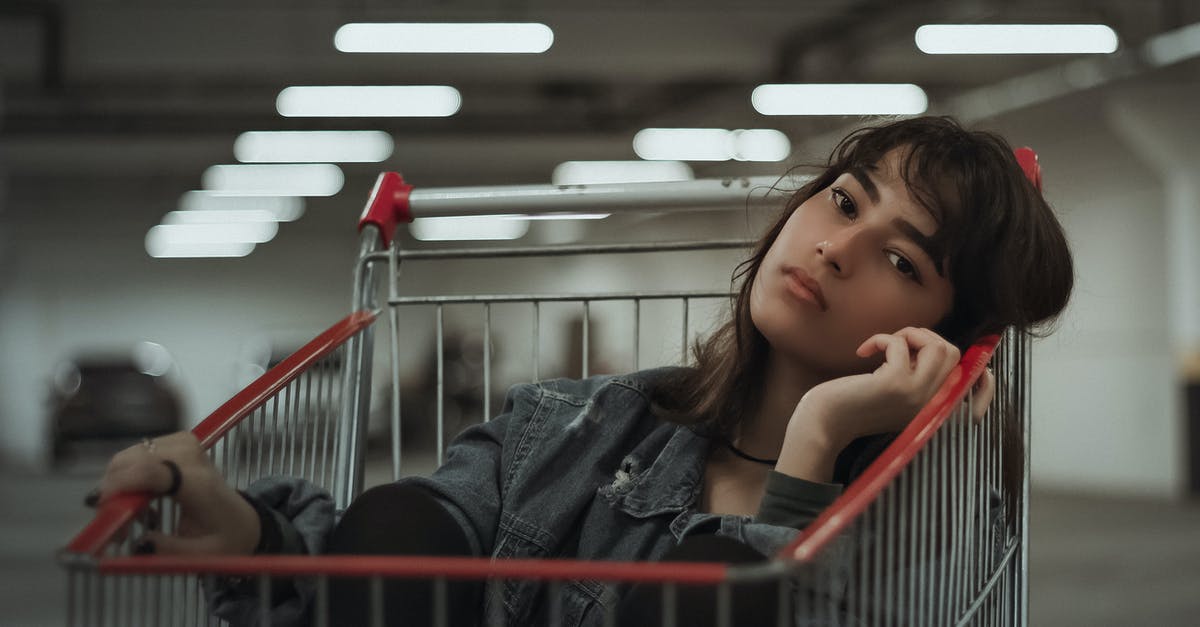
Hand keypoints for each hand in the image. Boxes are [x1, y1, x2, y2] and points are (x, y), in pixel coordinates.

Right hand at [87, 431, 259, 555]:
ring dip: (118, 486)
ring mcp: (184, 444)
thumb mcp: (198, 556)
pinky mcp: (177, 442)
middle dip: (113, 492)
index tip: (98, 508)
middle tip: (116, 525)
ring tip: (131, 517)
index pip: (151, 471)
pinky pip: (136, 455)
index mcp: (199, 484)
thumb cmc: (223, 538)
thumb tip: (134, 541)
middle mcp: (191, 456)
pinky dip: (128, 477)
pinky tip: (141, 500)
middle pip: (132, 460)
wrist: (242, 519)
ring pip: (128, 457)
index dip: (118, 486)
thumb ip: (164, 550)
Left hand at [793, 327, 966, 449]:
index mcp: (935, 408)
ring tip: (886, 346)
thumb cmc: (854, 406)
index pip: (980, 387)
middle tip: (897, 346)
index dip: (980, 367)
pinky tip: (863, 352)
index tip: (960, 357)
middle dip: (926, 337)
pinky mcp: (895, 385)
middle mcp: (933, 405)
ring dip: (910, 334)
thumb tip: (931, 345)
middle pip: (955, 353)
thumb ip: (918, 379)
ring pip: (939, 346)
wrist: (823, 425)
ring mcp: (917, 396)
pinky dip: (882, 339)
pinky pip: (900, 344)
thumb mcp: (896, 395)